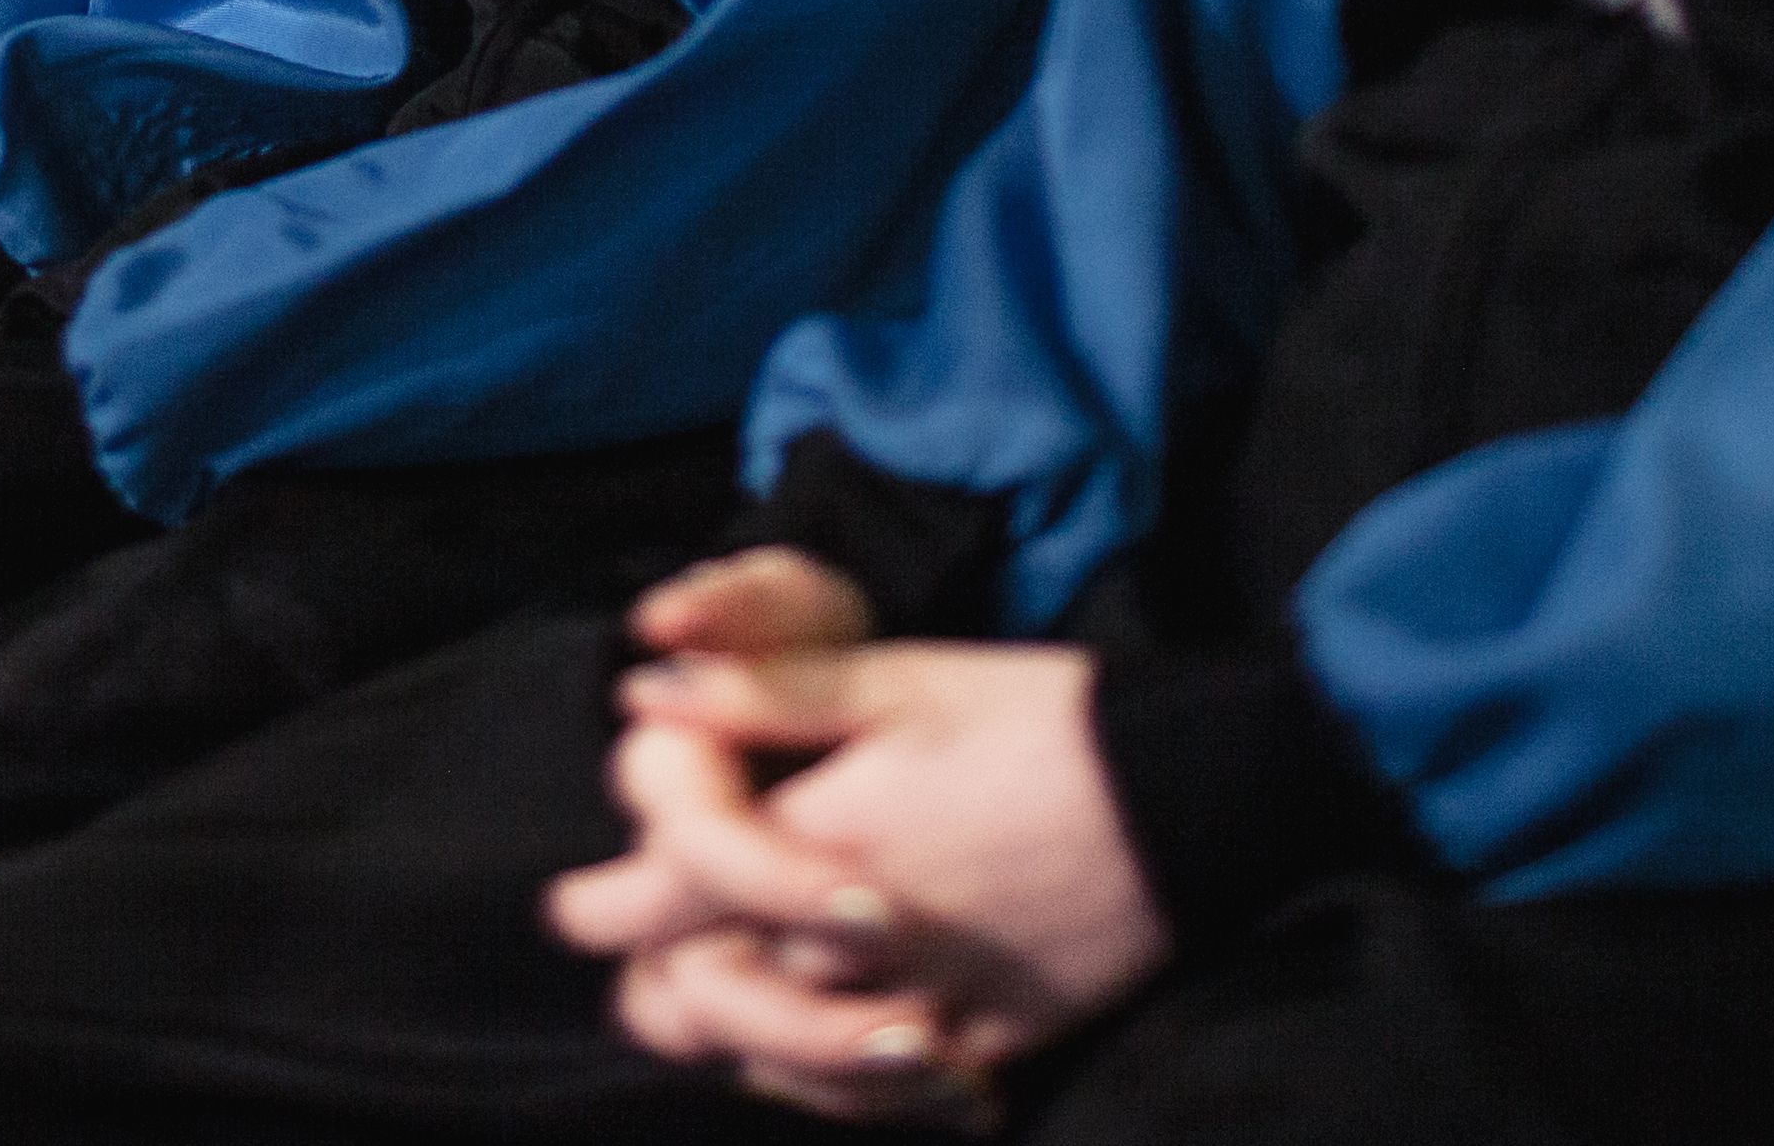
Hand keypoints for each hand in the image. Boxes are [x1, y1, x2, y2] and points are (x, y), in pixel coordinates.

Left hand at [551, 620, 1166, 1116]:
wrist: (1196, 795)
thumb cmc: (1043, 717)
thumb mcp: (903, 677)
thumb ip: (764, 694)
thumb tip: (642, 692)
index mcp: (825, 838)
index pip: (663, 894)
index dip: (601, 898)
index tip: (577, 895)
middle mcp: (859, 941)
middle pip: (697, 997)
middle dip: (643, 976)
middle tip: (625, 951)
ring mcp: (924, 1006)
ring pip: (771, 1061)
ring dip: (726, 1032)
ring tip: (706, 995)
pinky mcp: (985, 1046)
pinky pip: (870, 1095)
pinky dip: (823, 1076)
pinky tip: (809, 1044)